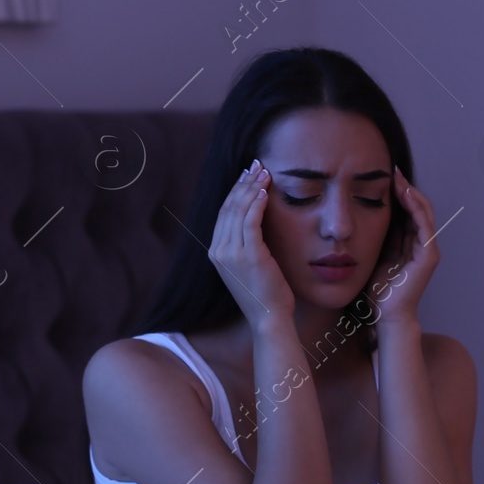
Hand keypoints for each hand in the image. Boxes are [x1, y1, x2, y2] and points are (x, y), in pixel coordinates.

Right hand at [209, 159, 295, 328]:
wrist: (268, 318)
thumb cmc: (263, 294)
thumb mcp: (247, 267)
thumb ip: (245, 245)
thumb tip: (255, 221)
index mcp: (215, 253)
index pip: (223, 214)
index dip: (234, 191)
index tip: (246, 175)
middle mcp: (219, 251)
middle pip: (228, 208)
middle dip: (242, 183)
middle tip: (255, 166)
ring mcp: (231, 254)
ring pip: (238, 211)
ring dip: (252, 188)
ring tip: (264, 172)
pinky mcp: (249, 255)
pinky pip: (251, 221)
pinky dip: (257, 203)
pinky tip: (265, 190)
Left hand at [364, 167, 438, 326]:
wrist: (385, 314)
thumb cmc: (378, 290)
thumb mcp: (375, 254)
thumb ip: (378, 237)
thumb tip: (364, 214)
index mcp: (409, 243)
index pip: (408, 210)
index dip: (399, 193)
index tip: (385, 175)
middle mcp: (422, 244)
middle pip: (418, 207)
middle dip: (406, 187)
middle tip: (392, 170)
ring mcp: (428, 249)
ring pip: (423, 212)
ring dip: (411, 193)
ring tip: (398, 178)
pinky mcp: (428, 256)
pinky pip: (424, 225)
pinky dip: (416, 208)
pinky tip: (405, 194)